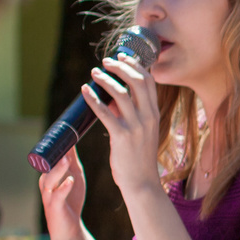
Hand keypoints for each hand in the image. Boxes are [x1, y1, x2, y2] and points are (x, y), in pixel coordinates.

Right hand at [38, 148, 91, 239]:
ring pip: (49, 181)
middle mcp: (46, 185)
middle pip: (46, 168)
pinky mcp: (54, 208)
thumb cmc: (71, 200)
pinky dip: (63, 188)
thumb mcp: (74, 177)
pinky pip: (57, 197)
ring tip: (67, 160)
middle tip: (62, 143)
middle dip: (52, 156)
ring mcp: (48, 196)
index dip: (52, 147)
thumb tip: (72, 142)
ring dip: (58, 170)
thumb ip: (72, 162)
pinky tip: (70, 181)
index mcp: (49, 176)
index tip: (60, 133)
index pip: (48, 159)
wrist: (69, 228)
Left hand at [82, 54, 165, 202]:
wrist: (142, 183)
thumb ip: (131, 113)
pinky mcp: (122, 136)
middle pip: (137, 81)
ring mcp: (136, 126)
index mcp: (155, 114)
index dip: (135, 65)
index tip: (122, 56)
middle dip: (121, 66)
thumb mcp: (142, 132)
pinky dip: (93, 98)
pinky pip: (105, 112)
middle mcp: (148, 117)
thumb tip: (111, 98)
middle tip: (106, 61)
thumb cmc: (139, 157)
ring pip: (121, 93)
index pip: (149, 81)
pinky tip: (84, 90)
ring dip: (105, 79)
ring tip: (94, 73)